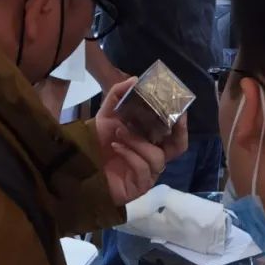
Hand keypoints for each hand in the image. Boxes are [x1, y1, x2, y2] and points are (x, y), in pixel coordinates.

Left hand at [93, 79, 189, 208]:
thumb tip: (135, 79)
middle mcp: (154, 156)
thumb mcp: (107, 113)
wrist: (83, 162)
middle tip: (169, 120)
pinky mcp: (139, 185)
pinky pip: (143, 168)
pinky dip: (129, 154)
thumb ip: (118, 94)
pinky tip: (116, 147)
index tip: (180, 107)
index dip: (181, 122)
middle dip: (177, 133)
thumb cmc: (99, 139)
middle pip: (179, 148)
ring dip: (138, 141)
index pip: (175, 134)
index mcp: (151, 139)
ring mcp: (148, 173)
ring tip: (120, 133)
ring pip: (156, 156)